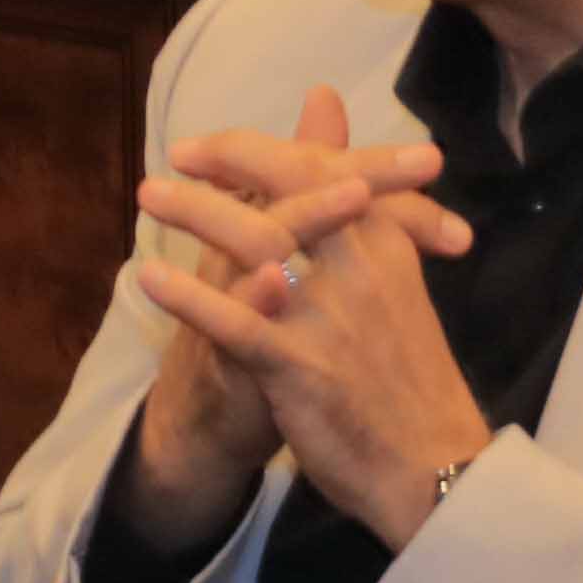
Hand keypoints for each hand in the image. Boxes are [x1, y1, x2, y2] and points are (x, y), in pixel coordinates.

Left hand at [119, 86, 492, 544]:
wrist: (435, 467)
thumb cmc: (409, 376)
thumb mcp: (393, 279)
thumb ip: (358, 206)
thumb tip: (332, 115)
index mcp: (387, 242)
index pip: (321, 169)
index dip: (257, 150)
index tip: (208, 146)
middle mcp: (363, 266)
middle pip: (292, 188)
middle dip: (228, 162)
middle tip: (175, 156)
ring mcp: (332, 316)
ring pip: (260, 243)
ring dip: (197, 213)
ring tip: (147, 196)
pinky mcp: (303, 367)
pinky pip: (237, 324)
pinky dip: (190, 297)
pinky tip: (150, 278)